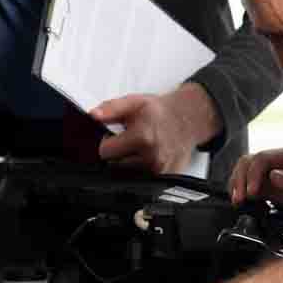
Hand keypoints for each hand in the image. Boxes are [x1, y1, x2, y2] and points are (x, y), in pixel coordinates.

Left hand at [91, 84, 218, 173]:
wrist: (188, 119)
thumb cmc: (160, 112)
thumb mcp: (133, 102)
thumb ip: (111, 109)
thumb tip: (94, 115)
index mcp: (142, 137)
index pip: (105, 152)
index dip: (107, 143)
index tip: (113, 137)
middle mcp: (152, 157)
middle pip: (116, 165)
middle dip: (119, 154)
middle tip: (130, 141)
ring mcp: (160, 170)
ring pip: (128, 174)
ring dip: (130, 163)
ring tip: (140, 147)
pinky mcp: (166, 178)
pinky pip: (143, 179)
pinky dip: (142, 170)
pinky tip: (149, 156)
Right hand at [229, 147, 282, 222]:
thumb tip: (273, 176)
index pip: (262, 158)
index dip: (253, 174)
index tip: (252, 192)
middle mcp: (280, 163)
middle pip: (248, 162)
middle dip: (240, 179)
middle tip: (240, 198)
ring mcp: (273, 175)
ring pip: (244, 171)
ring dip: (237, 184)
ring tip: (238, 201)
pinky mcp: (269, 188)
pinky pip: (247, 185)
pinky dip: (240, 191)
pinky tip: (242, 202)